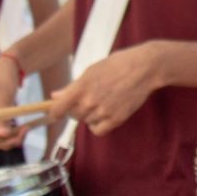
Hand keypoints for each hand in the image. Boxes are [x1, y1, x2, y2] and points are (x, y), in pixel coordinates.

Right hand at [0, 58, 29, 142]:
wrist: (5, 69)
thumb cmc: (3, 79)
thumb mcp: (3, 96)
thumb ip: (2, 116)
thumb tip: (1, 135)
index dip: (4, 140)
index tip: (20, 135)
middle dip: (10, 139)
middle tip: (26, 131)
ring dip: (13, 137)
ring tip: (26, 129)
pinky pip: (2, 132)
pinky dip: (12, 133)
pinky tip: (22, 128)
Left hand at [49, 41, 163, 135]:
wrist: (143, 68)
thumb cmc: (117, 65)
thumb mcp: (91, 71)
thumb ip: (72, 86)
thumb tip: (55, 96)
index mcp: (81, 87)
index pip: (59, 108)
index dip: (54, 113)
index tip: (53, 114)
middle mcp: (90, 101)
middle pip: (73, 114)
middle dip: (77, 108)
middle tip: (88, 98)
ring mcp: (103, 112)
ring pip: (86, 121)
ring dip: (89, 115)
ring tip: (102, 102)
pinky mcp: (116, 119)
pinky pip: (98, 130)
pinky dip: (97, 125)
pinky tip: (102, 115)